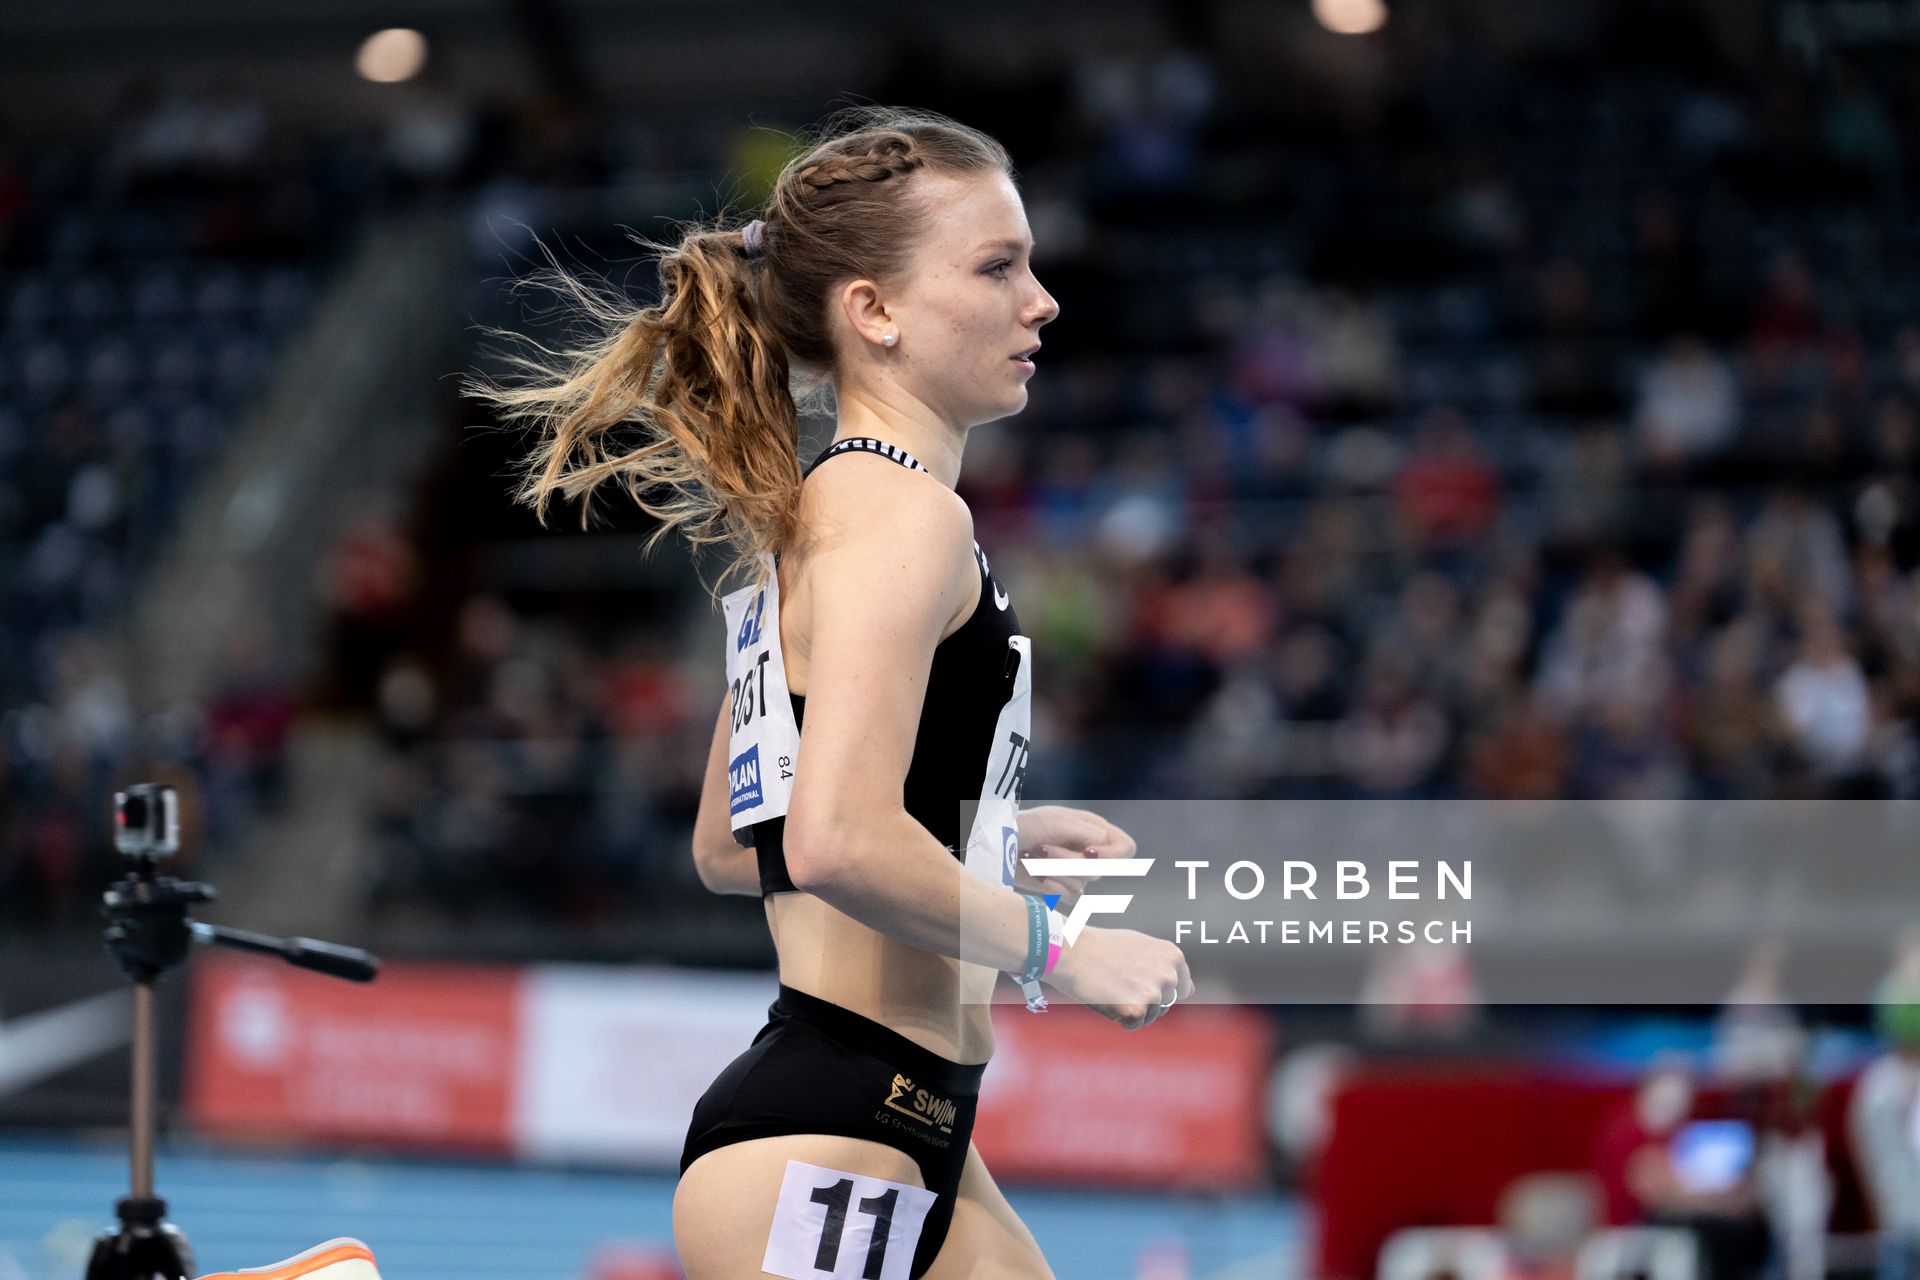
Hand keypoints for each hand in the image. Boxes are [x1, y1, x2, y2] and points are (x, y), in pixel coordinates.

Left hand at [1011, 805, 1136, 909]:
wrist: (1000, 845)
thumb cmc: (1026, 826)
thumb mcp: (1057, 821)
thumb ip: (1087, 833)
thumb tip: (1104, 847)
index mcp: (1093, 828)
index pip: (1125, 848)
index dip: (1112, 855)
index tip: (1088, 853)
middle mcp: (1089, 849)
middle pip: (1099, 869)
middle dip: (1068, 861)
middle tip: (1042, 848)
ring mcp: (1077, 870)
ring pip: (1083, 884)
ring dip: (1055, 871)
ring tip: (1035, 857)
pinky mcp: (1063, 887)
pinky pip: (1073, 897)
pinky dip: (1054, 888)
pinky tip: (1038, 876)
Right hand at [1046, 924, 1193, 1029]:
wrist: (1071, 950)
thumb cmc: (1102, 947)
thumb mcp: (1142, 946)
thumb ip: (1166, 965)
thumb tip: (1190, 989)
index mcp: (1173, 956)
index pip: (1182, 988)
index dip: (1157, 987)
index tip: (1138, 980)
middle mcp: (1168, 974)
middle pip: (1165, 1004)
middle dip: (1144, 1000)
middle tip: (1119, 982)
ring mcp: (1153, 993)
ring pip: (1150, 1016)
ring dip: (1132, 1009)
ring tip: (1111, 987)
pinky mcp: (1137, 1010)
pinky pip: (1133, 1025)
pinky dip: (1119, 1018)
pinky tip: (1107, 997)